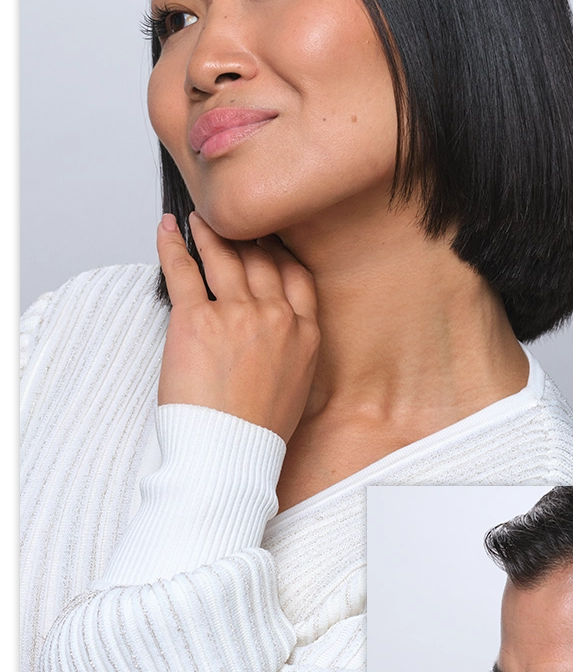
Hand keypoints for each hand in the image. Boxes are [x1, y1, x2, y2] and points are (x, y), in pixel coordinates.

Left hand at [156, 212, 319, 442]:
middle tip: (233, 220)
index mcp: (305, 335)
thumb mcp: (297, 386)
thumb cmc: (258, 432)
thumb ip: (292, 349)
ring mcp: (237, 316)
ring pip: (225, 257)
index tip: (269, 240)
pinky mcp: (196, 320)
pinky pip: (183, 270)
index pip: (295, 276)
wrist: (230, 453)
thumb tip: (275, 335)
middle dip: (247, 235)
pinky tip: (168, 228)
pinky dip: (173, 244)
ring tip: (199, 218)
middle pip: (261, 260)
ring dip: (210, 231)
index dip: (280, 252)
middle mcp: (276, 318)